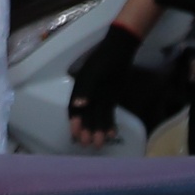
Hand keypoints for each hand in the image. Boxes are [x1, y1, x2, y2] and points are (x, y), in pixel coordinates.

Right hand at [68, 23, 139, 147]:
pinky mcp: (111, 100)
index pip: (74, 108)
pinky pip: (108, 115)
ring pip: (97, 118)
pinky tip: (111, 135)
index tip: (75, 134)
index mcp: (79, 88)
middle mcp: (88, 95)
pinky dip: (109, 125)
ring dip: (97, 130)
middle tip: (87, 143)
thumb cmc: (103, 60)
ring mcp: (99, 98)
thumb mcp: (93, 73)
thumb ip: (85, 89)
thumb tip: (78, 106)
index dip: (74, 121)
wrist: (120, 51)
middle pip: (85, 116)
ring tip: (99, 143)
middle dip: (85, 129)